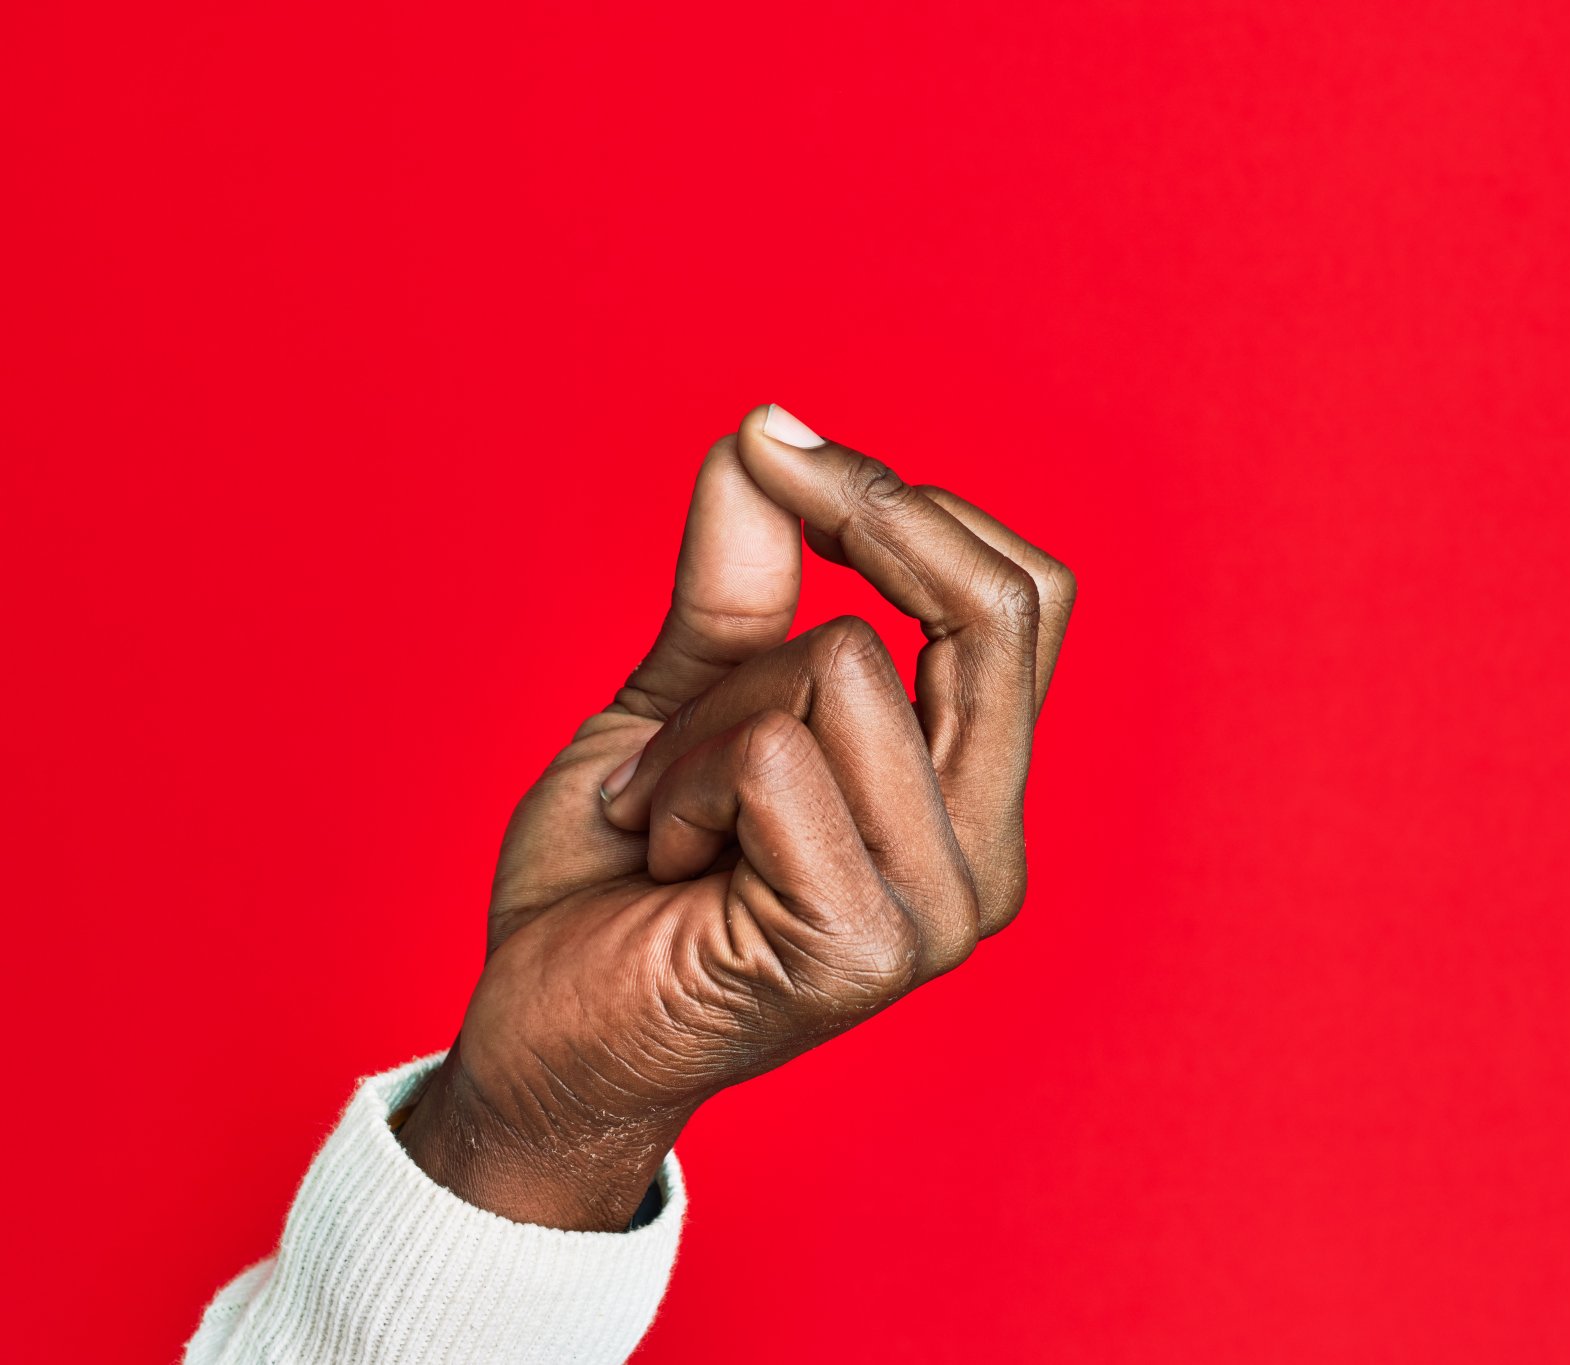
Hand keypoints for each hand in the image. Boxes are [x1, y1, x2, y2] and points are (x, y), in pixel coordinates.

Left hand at [399, 404, 1076, 1230]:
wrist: (542, 1039)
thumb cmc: (617, 880)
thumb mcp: (682, 696)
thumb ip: (739, 579)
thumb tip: (767, 433)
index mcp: (971, 798)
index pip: (1027, 601)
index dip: (913, 500)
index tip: (789, 453)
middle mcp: (984, 860)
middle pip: (992, 612)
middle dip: (863, 512)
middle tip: (767, 470)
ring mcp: (932, 914)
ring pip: (845, 667)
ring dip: (705, 714)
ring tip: (665, 805)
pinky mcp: (857, 946)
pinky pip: (770, 752)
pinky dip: (678, 777)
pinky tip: (657, 857)